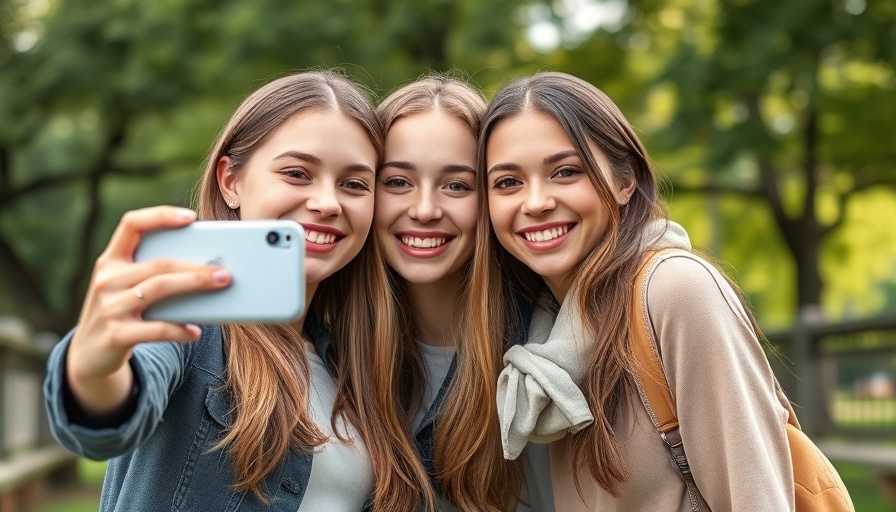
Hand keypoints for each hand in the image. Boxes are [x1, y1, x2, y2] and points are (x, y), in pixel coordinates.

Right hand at [66, 206, 231, 414]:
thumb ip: (153, 274)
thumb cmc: (121, 313)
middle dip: (196, 266)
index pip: (131, 224)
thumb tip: (208, 267)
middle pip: (160, 264)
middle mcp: (107, 279)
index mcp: (110, 261)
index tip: (190, 217)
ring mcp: (110, 307)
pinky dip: (181, 329)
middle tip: (225, 271)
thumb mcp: (126, 288)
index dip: (160, 216)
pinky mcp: (117, 335)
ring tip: (221, 285)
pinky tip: (195, 332)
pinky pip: (158, 328)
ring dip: (195, 285)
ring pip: (161, 289)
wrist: (87, 356)